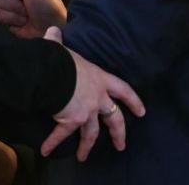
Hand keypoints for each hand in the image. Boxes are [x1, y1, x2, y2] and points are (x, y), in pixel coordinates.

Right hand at [43, 27, 144, 160]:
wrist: (52, 73)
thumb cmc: (62, 59)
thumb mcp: (62, 48)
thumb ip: (59, 41)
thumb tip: (53, 31)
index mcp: (100, 79)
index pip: (123, 90)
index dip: (133, 101)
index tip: (142, 112)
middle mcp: (97, 98)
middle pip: (114, 118)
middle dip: (118, 133)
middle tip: (121, 145)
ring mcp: (85, 111)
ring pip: (91, 133)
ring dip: (87, 146)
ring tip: (83, 157)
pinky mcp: (70, 120)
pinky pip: (61, 135)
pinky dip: (52, 142)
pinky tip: (46, 151)